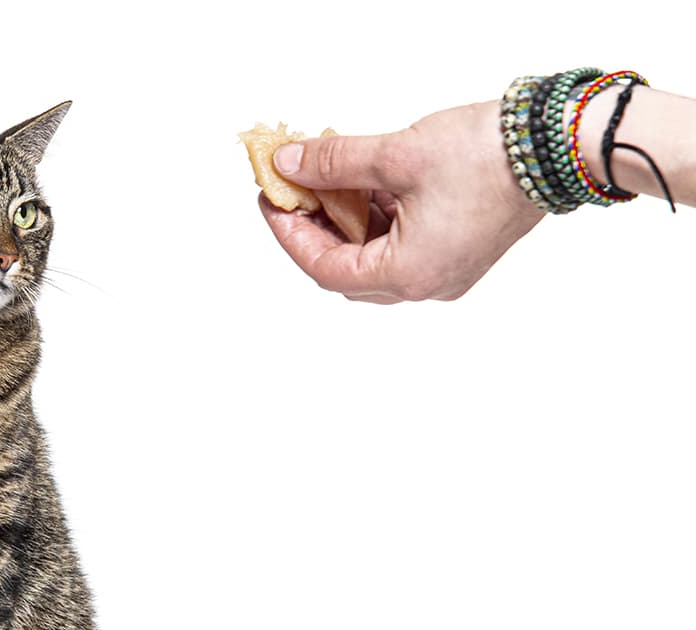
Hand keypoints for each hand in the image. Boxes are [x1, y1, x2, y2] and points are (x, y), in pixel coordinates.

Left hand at [259, 102, 545, 302]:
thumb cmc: (485, 156)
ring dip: (346, 222)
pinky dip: (377, 219)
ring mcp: (445, 272)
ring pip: (374, 257)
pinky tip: (364, 185)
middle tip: (293, 193)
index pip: (325, 269)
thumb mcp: (395, 154)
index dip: (291, 235)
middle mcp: (426, 284)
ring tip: (327, 180)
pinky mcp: (457, 252)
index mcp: (408, 273)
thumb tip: (289, 165)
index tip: (272, 201)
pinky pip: (401, 245)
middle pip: (347, 269)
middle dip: (315, 229)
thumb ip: (334, 163)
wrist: (556, 145)